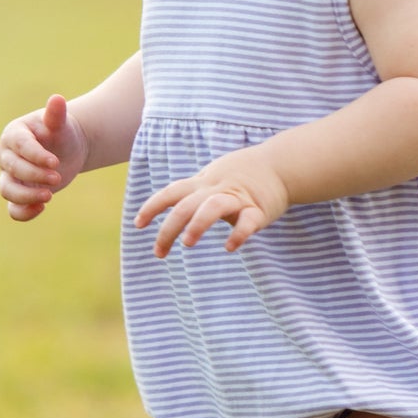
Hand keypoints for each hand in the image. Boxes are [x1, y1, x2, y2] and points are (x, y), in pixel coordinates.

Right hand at [0, 95, 88, 221]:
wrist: (66, 150)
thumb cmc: (61, 133)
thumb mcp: (60, 124)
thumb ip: (56, 115)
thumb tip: (57, 99)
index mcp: (14, 135)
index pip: (20, 146)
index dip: (36, 156)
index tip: (55, 163)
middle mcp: (7, 156)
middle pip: (13, 168)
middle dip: (35, 175)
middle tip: (58, 177)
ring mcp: (10, 176)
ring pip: (7, 190)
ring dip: (26, 196)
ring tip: (50, 196)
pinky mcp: (18, 193)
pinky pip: (12, 208)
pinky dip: (24, 212)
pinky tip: (42, 208)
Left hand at [134, 147, 290, 256]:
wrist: (280, 165)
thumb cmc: (241, 175)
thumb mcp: (212, 178)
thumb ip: (193, 192)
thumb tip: (169, 208)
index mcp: (203, 184)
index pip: (171, 192)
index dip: (153, 207)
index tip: (138, 225)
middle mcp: (216, 189)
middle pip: (186, 205)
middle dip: (169, 228)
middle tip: (159, 252)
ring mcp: (238, 198)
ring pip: (213, 207)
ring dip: (197, 224)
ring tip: (187, 243)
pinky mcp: (259, 209)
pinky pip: (247, 221)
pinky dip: (238, 233)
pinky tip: (229, 247)